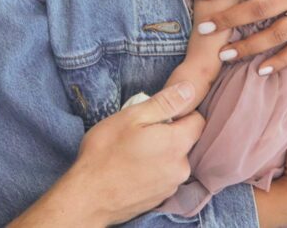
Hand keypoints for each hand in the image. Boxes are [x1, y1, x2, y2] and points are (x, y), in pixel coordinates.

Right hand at [9, 82, 204, 227]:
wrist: (88, 196)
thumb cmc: (106, 151)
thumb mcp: (132, 116)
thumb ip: (165, 103)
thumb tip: (189, 89)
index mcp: (177, 144)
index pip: (198, 120)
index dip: (181, 111)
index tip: (158, 113)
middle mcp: (181, 168)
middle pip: (186, 140)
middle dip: (168, 132)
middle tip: (140, 131)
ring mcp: (171, 186)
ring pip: (174, 158)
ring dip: (161, 151)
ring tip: (133, 150)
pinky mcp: (161, 198)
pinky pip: (165, 174)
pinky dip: (154, 168)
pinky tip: (133, 167)